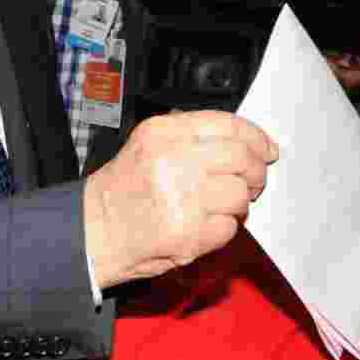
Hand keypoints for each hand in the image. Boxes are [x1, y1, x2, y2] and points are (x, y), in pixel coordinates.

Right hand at [83, 110, 277, 288]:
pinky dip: (223, 228)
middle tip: (254, 181)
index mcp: (163, 133)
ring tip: (220, 206)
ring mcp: (182, 198)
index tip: (266, 149)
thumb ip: (189, 136)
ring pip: (240, 194)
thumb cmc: (121, 190)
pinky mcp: (187, 234)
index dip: (255, 137)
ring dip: (238, 204)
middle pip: (242, 159)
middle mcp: (173, 161)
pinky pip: (229, 227)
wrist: (93, 230)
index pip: (227, 125)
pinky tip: (204, 225)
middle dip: (256, 172)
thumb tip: (241, 142)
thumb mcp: (147, 144)